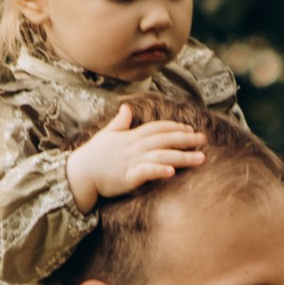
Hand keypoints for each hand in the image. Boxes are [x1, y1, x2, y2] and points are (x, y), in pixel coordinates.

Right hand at [67, 116, 209, 206]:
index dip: (175, 127)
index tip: (190, 129)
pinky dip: (159, 171)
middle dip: (186, 139)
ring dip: (182, 156)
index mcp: (131, 136)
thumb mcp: (107, 134)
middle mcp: (135, 146)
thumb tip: (126, 108)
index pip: (157, 128)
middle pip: (165, 139)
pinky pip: (146, 171)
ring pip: (162, 155)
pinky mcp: (128, 176)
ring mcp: (132, 160)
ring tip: (201, 159)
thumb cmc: (94, 155)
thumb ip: (120, 122)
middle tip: (203, 140)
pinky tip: (172, 172)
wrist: (79, 173)